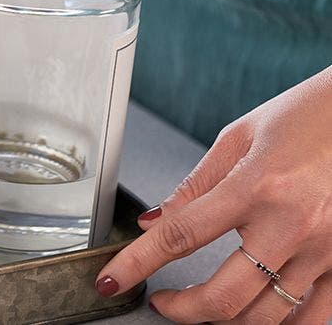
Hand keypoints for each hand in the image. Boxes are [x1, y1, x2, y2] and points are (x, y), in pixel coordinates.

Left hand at [95, 66, 331, 322]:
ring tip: (206, 305)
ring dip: (225, 319)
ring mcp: (327, 248)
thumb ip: (194, 186)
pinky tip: (258, 314)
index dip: (136, 264)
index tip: (110, 280)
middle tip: (163, 302)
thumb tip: (152, 222)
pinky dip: (281, 324)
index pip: (179, 236)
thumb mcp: (241, 136)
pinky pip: (315, 317)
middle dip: (182, 309)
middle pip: (224, 295)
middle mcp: (293, 222)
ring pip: (266, 316)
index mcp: (256, 184)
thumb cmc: (312, 115)